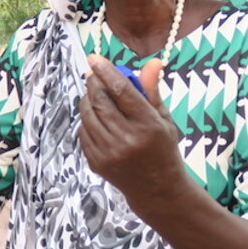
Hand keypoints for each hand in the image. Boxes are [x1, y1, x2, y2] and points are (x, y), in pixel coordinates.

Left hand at [79, 55, 188, 208]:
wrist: (157, 189)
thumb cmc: (163, 148)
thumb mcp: (164, 118)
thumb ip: (152, 90)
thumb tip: (152, 62)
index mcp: (148, 125)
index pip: (121, 90)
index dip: (106, 71)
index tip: (95, 59)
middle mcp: (127, 139)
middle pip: (100, 100)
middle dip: (94, 83)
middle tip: (93, 74)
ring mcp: (109, 152)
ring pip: (88, 114)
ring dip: (88, 99)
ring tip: (94, 94)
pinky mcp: (97, 162)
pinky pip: (83, 132)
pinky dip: (87, 119)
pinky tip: (96, 117)